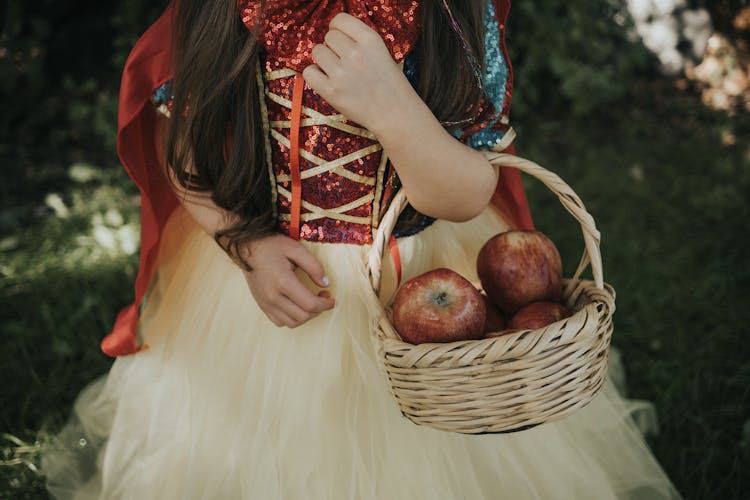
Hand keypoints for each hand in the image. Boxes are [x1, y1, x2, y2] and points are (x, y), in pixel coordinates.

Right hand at [241, 234, 334, 327]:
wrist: (245, 248)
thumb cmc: (270, 246)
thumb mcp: (296, 249)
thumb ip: (314, 266)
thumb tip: (325, 284)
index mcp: (283, 282)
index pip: (310, 304)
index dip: (326, 304)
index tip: (332, 298)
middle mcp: (272, 297)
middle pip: (303, 316)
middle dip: (319, 310)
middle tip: (323, 296)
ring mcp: (265, 303)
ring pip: (292, 323)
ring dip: (306, 315)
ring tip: (311, 301)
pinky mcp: (262, 305)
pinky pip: (280, 322)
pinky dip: (293, 318)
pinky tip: (297, 305)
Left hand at [302, 12, 416, 133]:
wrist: (394, 113)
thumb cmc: (389, 84)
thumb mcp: (381, 52)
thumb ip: (359, 40)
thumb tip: (333, 36)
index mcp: (370, 40)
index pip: (340, 20)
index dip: (337, 29)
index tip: (341, 39)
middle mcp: (355, 53)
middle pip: (328, 36)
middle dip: (333, 47)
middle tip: (343, 62)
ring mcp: (342, 73)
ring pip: (317, 52)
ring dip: (324, 60)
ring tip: (337, 72)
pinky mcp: (331, 91)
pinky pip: (309, 72)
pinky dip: (314, 75)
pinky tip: (326, 80)